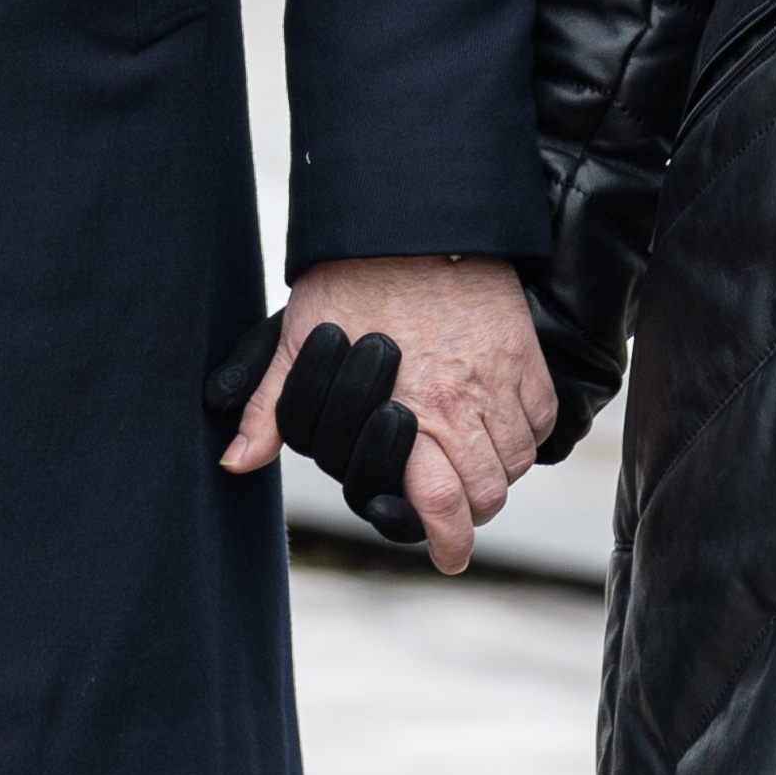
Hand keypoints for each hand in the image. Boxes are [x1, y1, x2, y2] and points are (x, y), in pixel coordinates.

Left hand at [220, 254, 550, 574]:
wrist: (410, 219)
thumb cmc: (345, 279)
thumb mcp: (295, 342)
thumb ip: (269, 410)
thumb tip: (235, 464)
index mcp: (407, 410)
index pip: (441, 504)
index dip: (447, 541)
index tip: (447, 555)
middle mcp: (460, 405)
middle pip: (487, 495)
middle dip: (470, 514)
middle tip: (452, 509)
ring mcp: (499, 381)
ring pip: (515, 463)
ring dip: (495, 473)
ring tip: (468, 463)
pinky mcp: (525, 358)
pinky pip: (540, 422)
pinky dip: (523, 436)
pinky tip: (494, 424)